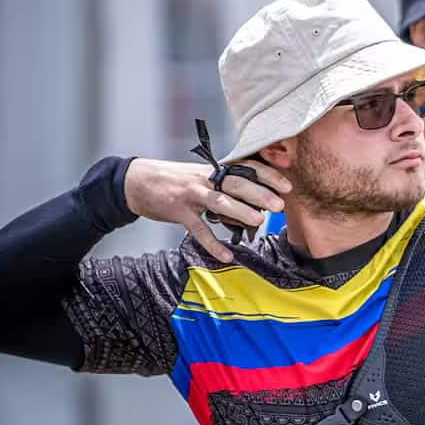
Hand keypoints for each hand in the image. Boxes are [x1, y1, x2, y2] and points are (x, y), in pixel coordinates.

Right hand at [123, 158, 288, 262]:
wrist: (137, 182)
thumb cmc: (177, 180)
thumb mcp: (203, 176)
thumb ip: (228, 186)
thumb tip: (258, 201)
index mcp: (215, 169)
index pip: (246, 168)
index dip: (268, 175)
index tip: (287, 185)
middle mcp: (205, 179)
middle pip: (236, 183)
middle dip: (259, 193)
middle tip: (280, 204)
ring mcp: (191, 195)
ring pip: (219, 202)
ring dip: (240, 211)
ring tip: (259, 221)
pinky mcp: (178, 212)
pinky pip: (198, 230)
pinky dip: (213, 244)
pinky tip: (227, 256)